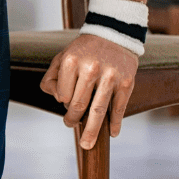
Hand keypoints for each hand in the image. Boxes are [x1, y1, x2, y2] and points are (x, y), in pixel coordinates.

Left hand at [40, 34, 138, 149]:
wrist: (113, 34)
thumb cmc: (84, 51)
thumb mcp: (62, 58)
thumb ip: (52, 79)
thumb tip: (57, 100)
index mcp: (72, 61)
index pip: (62, 94)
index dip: (62, 102)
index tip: (64, 102)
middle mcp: (91, 68)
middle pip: (78, 105)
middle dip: (72, 119)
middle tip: (70, 124)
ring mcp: (111, 76)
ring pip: (98, 111)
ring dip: (92, 131)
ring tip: (87, 144)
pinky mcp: (126, 83)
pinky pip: (119, 108)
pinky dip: (115, 123)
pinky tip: (112, 133)